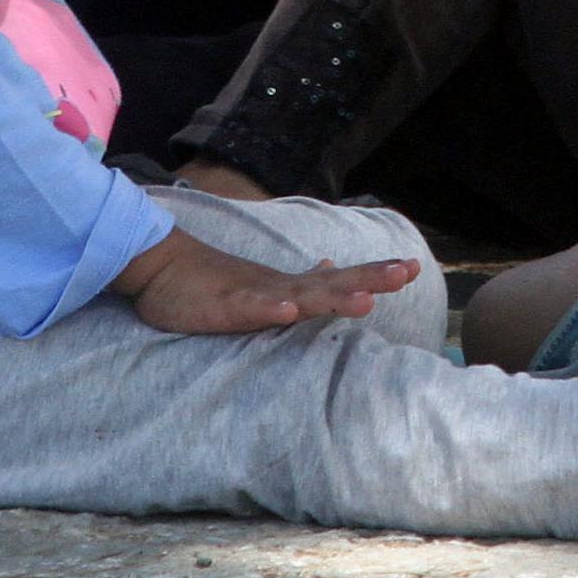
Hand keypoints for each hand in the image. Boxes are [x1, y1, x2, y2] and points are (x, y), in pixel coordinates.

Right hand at [113, 225, 419, 334]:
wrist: (162, 267)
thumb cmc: (214, 280)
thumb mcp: (264, 285)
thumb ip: (301, 280)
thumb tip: (332, 265)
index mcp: (290, 286)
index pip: (341, 278)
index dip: (376, 274)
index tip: (415, 267)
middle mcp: (280, 286)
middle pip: (332, 282)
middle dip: (370, 278)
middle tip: (408, 272)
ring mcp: (254, 294)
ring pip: (299, 296)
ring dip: (333, 297)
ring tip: (367, 300)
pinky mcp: (224, 306)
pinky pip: (250, 309)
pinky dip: (270, 309)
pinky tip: (289, 312)